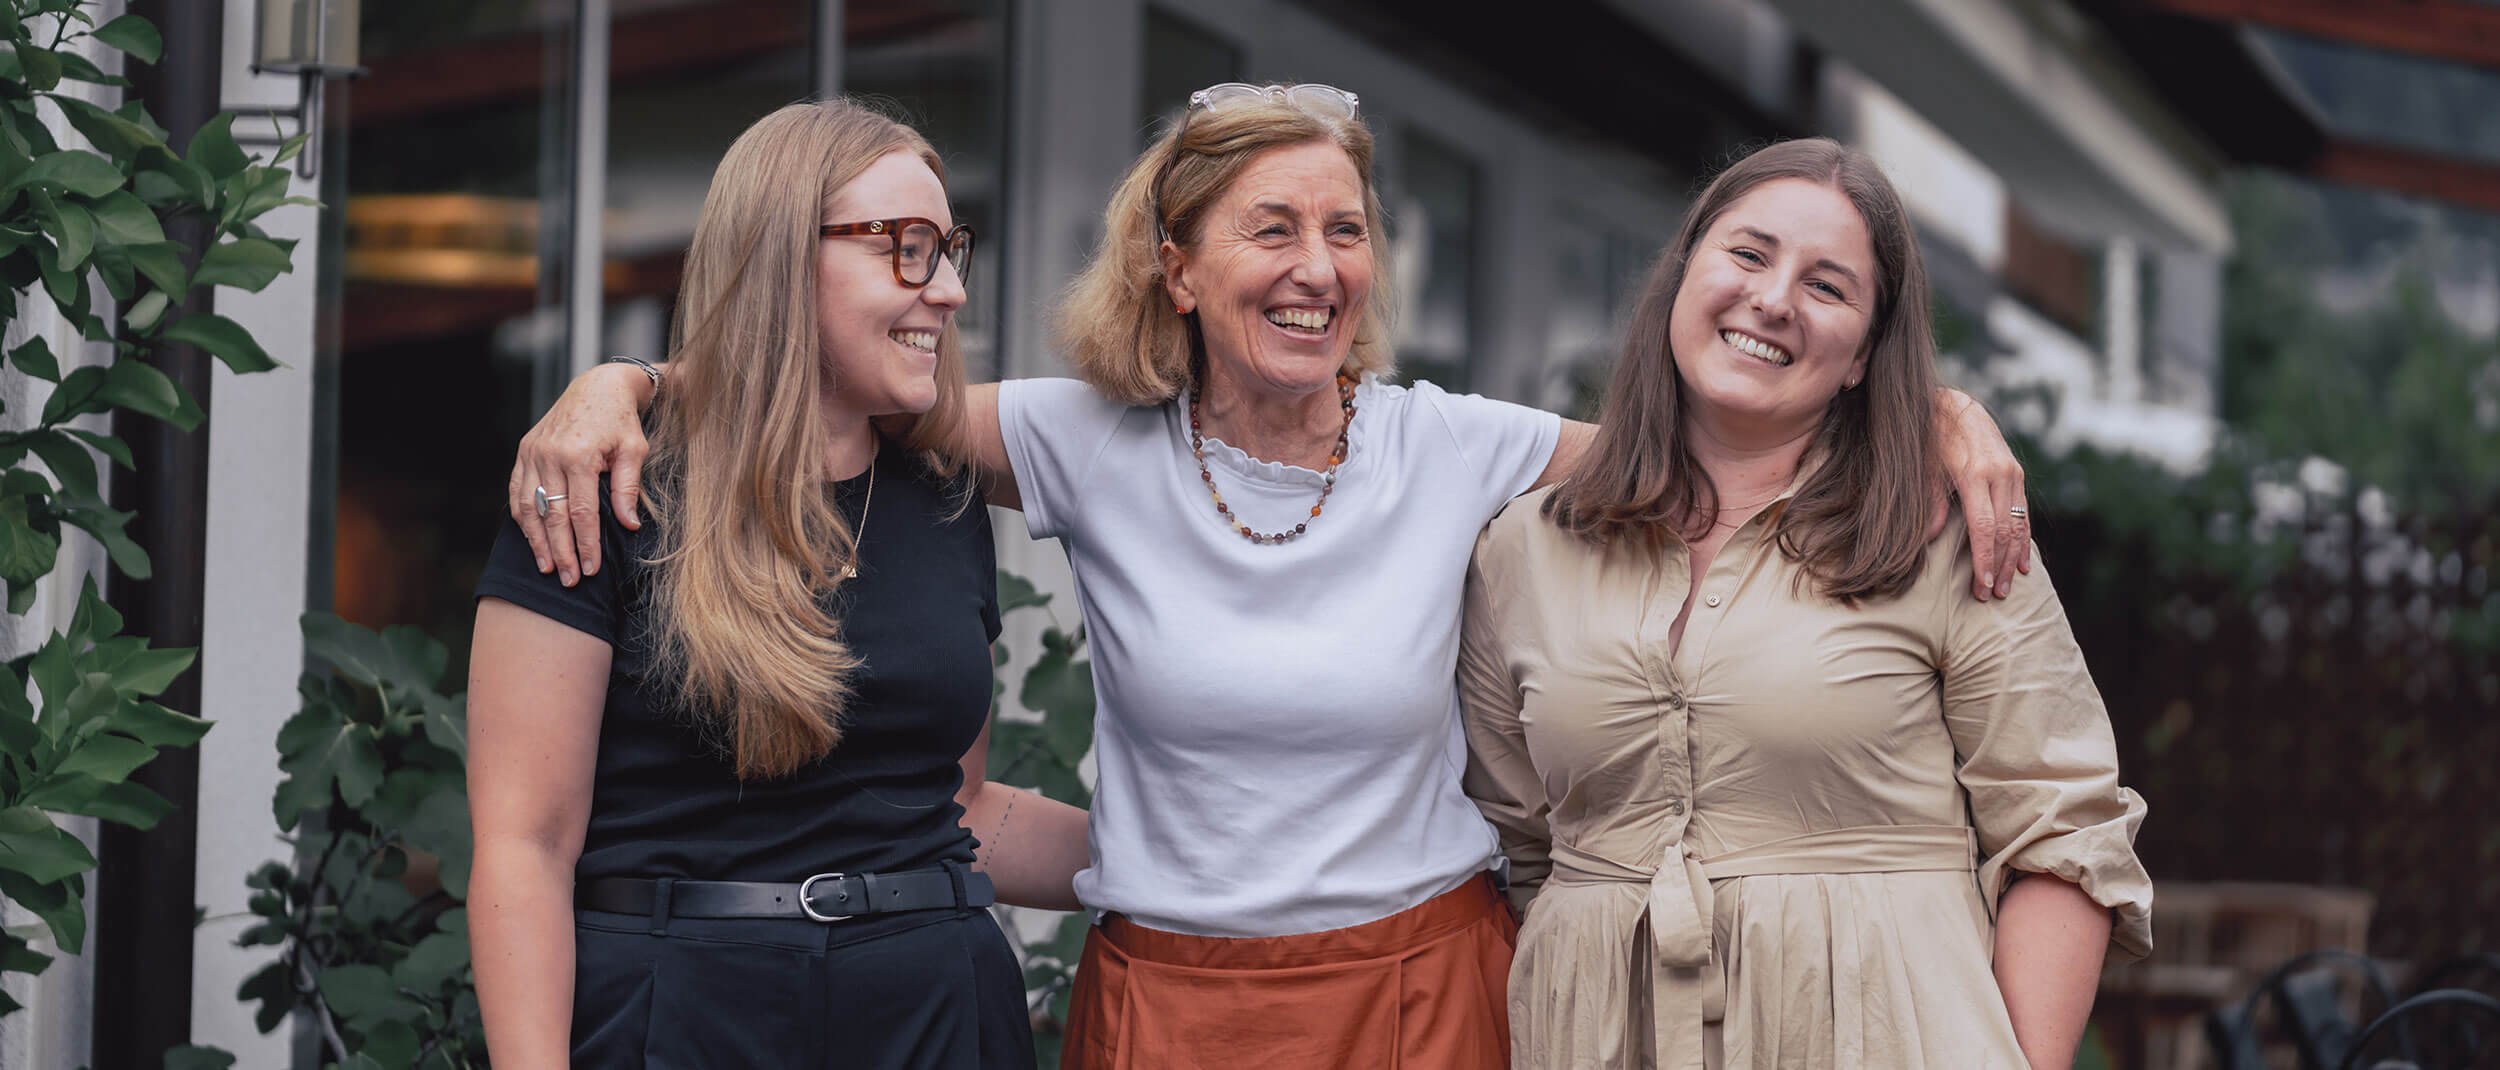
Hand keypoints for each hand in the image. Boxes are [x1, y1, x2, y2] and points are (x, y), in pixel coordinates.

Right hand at [506, 362, 655, 584]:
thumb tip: (629, 525)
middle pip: (553, 515)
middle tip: (568, 580)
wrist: (597, 387)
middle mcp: (550, 455)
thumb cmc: (621, 421)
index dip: (585, 544)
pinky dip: (522, 518)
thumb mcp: (634, 451)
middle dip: (560, 551)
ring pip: (529, 507)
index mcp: (579, 455)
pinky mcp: (524, 451)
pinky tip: (532, 539)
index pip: (581, 512)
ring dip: (537, 541)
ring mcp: (532, 453)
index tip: (590, 569)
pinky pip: (517, 491)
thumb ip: (627, 489)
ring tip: (547, 567)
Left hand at [1930, 389, 2029, 600]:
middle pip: (2005, 531)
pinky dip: (2023, 540)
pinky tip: (2022, 563)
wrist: (1955, 404)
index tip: (1982, 584)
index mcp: (1975, 474)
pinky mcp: (2017, 474)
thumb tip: (1928, 540)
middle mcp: (2000, 474)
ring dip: (2013, 559)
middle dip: (1998, 565)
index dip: (1984, 559)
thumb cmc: (1930, 438)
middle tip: (1991, 595)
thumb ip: (1930, 502)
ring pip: (2019, 525)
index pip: (1984, 527)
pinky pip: (2024, 514)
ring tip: (2006, 586)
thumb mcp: (1924, 467)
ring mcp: (2013, 474)